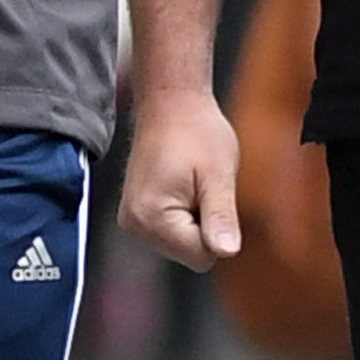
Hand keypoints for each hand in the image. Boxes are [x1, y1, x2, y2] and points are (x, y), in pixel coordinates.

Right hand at [120, 87, 240, 269]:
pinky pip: (174, 233)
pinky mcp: (137, 216)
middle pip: (191, 254)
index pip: (202, 256)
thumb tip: (227, 252)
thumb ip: (220, 216)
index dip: (218, 228)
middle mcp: (134, 226)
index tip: (211, 193)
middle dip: (206, 225)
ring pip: (184, 245)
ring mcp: (133, 222)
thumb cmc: (196, 131)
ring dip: (196, 220)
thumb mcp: (218, 175)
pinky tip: (183, 186)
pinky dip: (186, 215)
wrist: (170, 103)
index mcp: (151, 218)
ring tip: (192, 182)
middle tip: (202, 185)